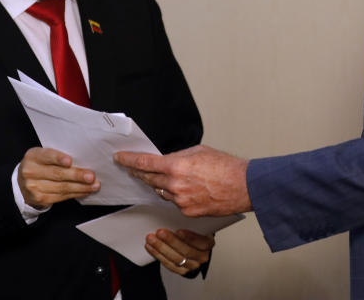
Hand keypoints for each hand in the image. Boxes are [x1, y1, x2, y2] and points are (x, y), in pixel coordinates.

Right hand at [17, 147, 99, 207]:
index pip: (46, 156)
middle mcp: (31, 171)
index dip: (58, 158)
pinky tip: (85, 191)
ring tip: (94, 185)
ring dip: (81, 187)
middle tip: (91, 176)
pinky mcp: (40, 199)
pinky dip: (76, 193)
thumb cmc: (40, 165)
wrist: (22, 182)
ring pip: (61, 187)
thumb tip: (83, 159)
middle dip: (77, 175)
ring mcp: (34, 187)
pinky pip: (61, 197)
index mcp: (33, 156)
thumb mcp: (43, 156)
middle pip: (57, 174)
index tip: (70, 161)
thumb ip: (57, 156)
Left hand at [114, 144, 250, 215]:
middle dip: (138, 173)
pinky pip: (174, 202)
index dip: (129, 160)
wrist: (243, 186)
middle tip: (131, 168)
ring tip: (163, 177)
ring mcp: (180, 200)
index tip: (120, 158)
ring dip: (159, 184)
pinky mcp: (188, 211)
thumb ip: (179, 156)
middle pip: (148, 179)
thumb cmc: (226, 167)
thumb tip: (168, 160)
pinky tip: (184, 189)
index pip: (144, 163)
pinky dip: (175, 195)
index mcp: (176, 166)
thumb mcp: (199, 151)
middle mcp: (175, 185)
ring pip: (161, 191)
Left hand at [145, 228, 214, 276]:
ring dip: (161, 248)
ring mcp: (192, 265)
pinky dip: (158, 255)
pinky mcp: (182, 271)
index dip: (190, 238)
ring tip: (151, 239)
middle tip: (160, 232)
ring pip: (176, 259)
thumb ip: (190, 221)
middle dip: (171, 241)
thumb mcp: (196, 225)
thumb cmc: (193, 232)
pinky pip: (169, 265)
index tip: (178, 230)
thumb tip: (178, 210)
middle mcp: (202, 256)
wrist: (192, 246)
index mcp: (208, 243)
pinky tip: (150, 247)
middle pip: (186, 251)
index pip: (201, 243)